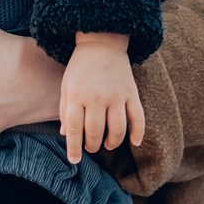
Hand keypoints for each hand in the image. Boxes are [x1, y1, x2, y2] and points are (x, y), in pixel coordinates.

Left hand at [59, 34, 145, 163]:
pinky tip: (134, 142)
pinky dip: (138, 132)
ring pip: (117, 128)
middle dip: (92, 145)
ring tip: (107, 144)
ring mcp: (116, 95)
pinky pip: (138, 117)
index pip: (74, 128)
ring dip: (112, 142)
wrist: (101, 43)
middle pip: (96, 131)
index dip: (74, 147)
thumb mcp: (66, 86)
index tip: (74, 160)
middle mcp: (96, 97)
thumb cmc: (80, 67)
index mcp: (76, 95)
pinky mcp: (131, 92)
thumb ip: (65, 110)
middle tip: (91, 148)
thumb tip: (65, 135)